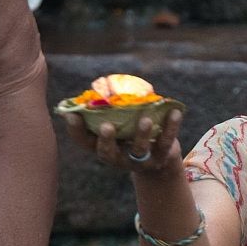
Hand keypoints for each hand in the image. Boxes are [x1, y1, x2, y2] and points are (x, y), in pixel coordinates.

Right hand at [64, 107, 184, 173]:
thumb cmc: (131, 134)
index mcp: (103, 148)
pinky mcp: (161, 158)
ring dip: (142, 135)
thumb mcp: (118, 123)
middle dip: (107, 141)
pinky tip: (175, 112)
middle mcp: (118, 158)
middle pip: (108, 154)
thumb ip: (109, 109)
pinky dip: (171, 127)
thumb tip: (101, 83)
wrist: (159, 159)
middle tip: (107, 127)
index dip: (75, 130)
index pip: (85, 142)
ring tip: (145, 120)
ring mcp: (140, 161)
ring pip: (139, 150)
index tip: (70, 115)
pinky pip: (166, 143)